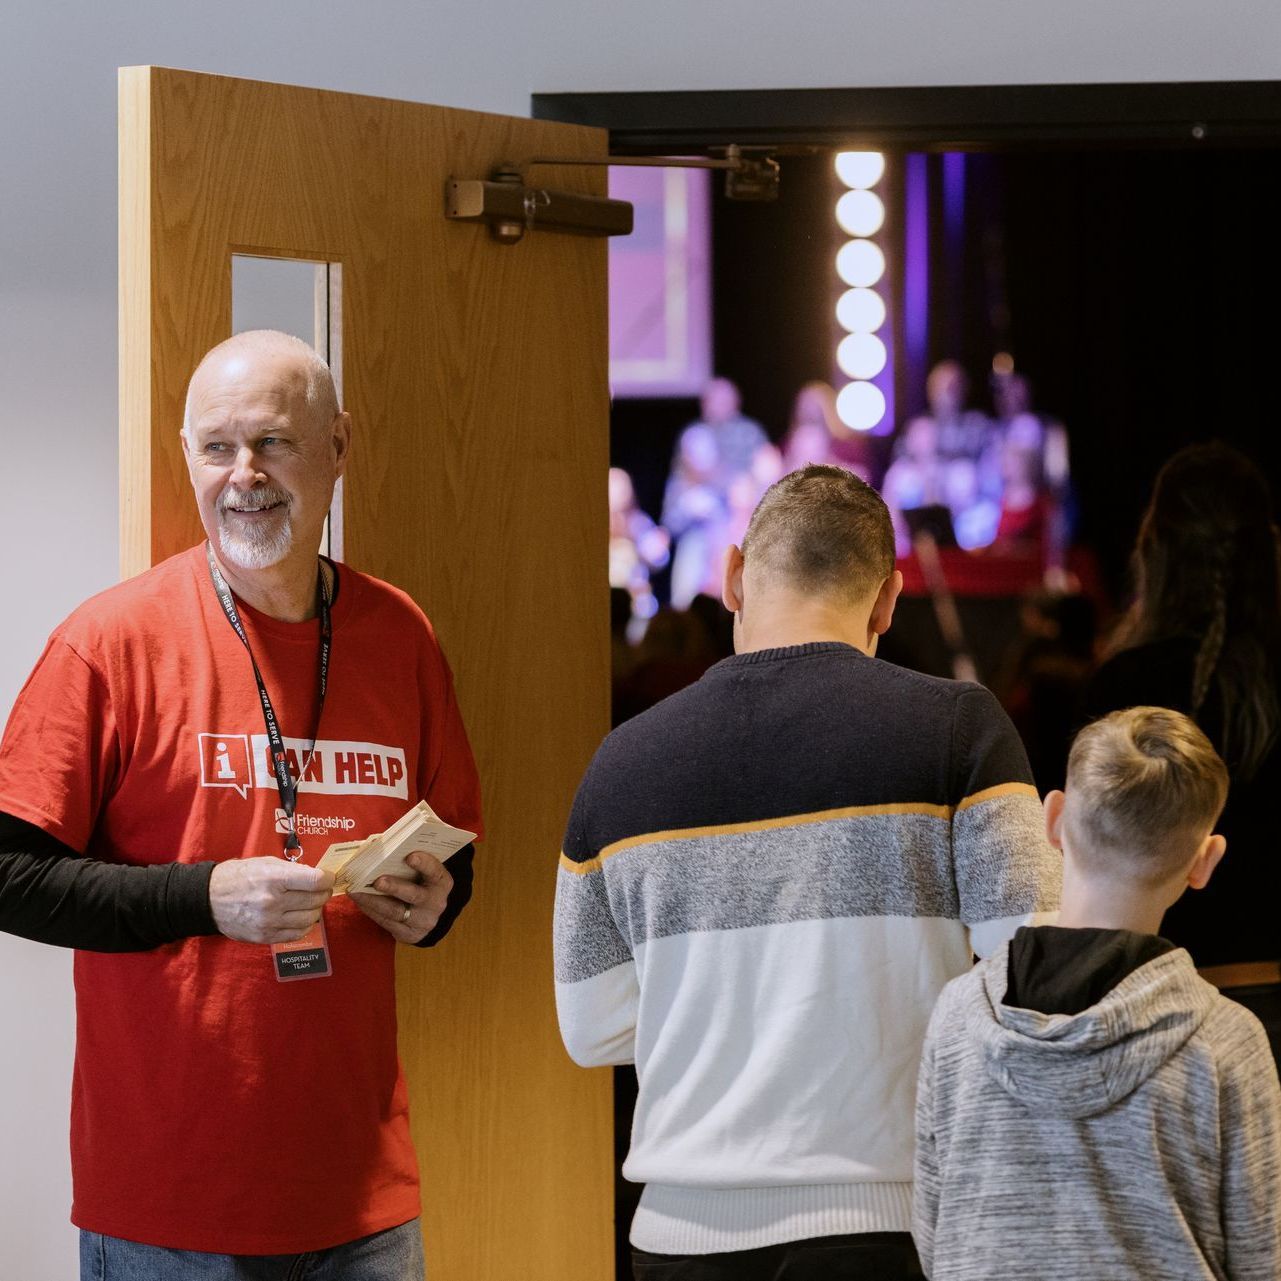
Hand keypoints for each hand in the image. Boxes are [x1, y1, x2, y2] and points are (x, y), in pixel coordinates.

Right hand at [209, 857, 334, 943]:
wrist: (208, 900)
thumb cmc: (239, 876)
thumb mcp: (265, 863)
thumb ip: (293, 870)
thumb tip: (318, 877)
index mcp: (273, 879)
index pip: (315, 881)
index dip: (328, 878)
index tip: (328, 877)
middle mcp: (272, 902)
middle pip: (316, 900)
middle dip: (324, 893)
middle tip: (320, 889)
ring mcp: (269, 922)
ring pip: (310, 919)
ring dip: (316, 910)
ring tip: (310, 902)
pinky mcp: (265, 937)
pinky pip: (297, 934)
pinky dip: (305, 925)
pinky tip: (301, 917)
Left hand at [351, 852, 451, 943]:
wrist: (427, 914)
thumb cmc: (420, 883)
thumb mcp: (423, 872)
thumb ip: (409, 861)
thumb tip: (378, 847)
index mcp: (441, 883)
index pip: (435, 871)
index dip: (424, 863)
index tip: (410, 856)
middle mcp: (435, 903)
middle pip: (415, 895)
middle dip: (395, 887)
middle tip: (377, 881)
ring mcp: (423, 921)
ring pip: (395, 912)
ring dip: (373, 901)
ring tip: (356, 891)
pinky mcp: (409, 934)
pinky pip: (386, 923)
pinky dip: (371, 910)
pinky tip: (359, 901)